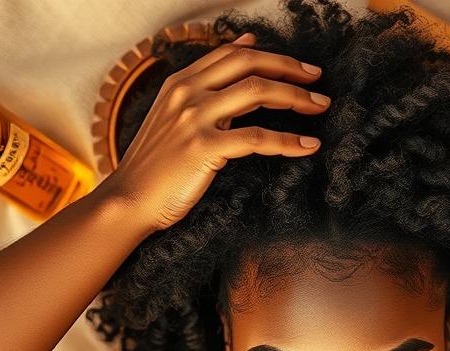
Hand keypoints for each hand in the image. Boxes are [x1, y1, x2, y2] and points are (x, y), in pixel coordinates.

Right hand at [100, 31, 328, 232]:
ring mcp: (194, 118)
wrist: (128, 200)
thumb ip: (205, 90)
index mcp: (179, 83)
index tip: (299, 66)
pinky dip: (288, 141)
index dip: (270, 56)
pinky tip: (308, 146)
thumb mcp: (175, 119)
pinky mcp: (203, 147)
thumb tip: (243, 52)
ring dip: (296, 97)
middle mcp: (186, 92)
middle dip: (289, 68)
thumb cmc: (156, 167)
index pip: (231, 55)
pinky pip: (257, 138)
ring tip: (321, 106)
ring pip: (257, 92)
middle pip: (249, 64)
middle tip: (317, 80)